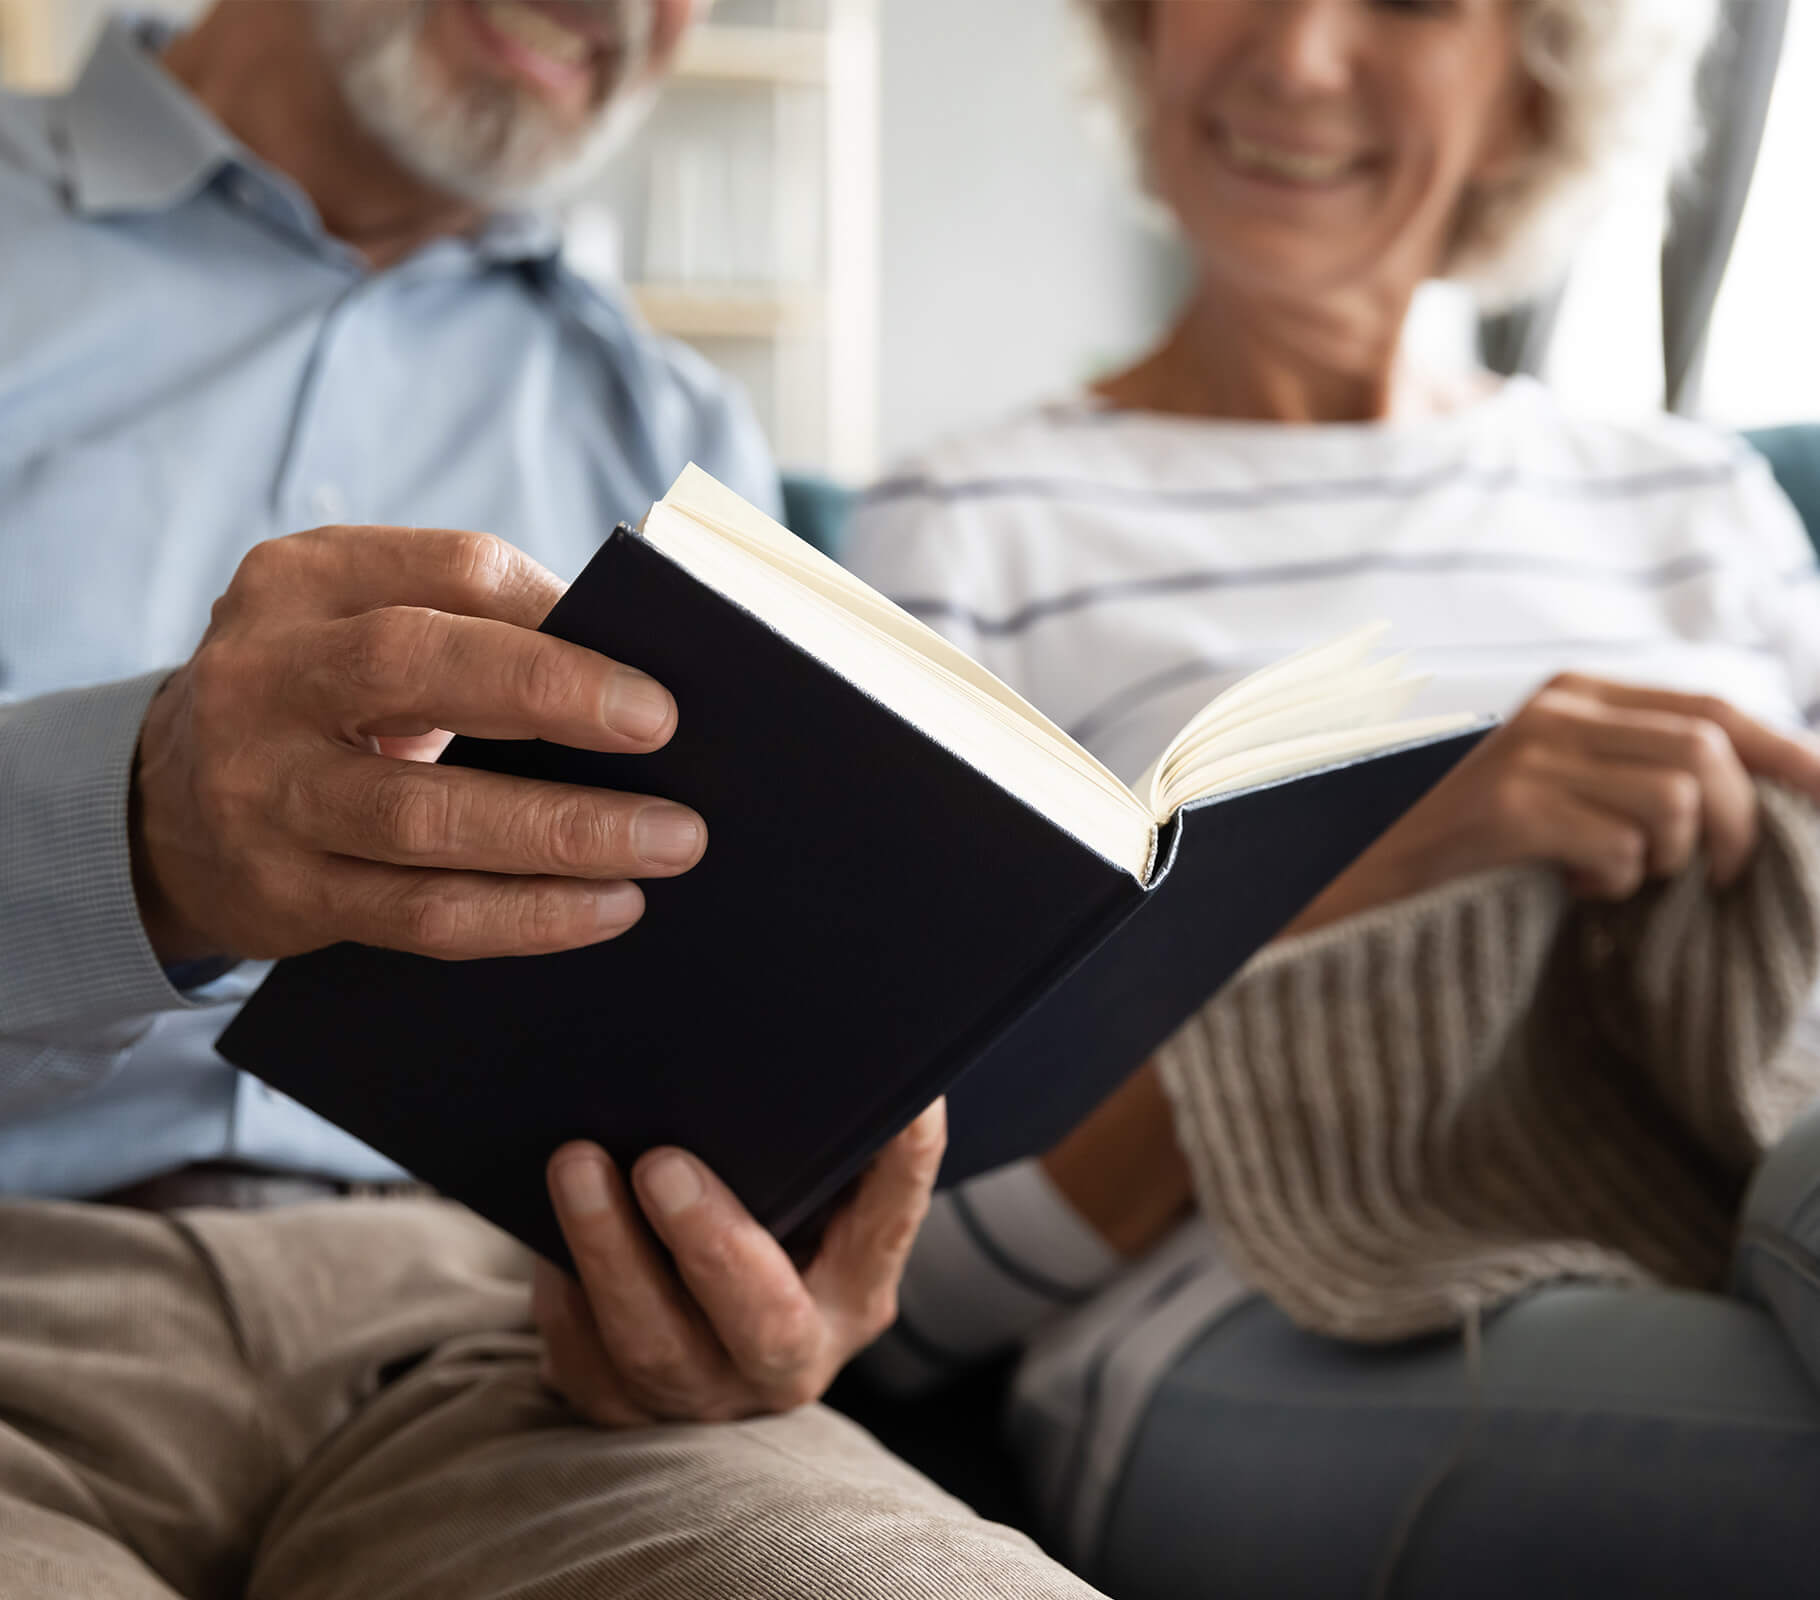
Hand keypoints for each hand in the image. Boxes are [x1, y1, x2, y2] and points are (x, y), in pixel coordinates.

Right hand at [132, 525, 705, 962]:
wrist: (172, 805)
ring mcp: (263, 789)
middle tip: (661, 729)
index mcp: (305, 579)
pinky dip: (526, 914)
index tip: (651, 668)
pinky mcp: (283, 890)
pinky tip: (605, 907)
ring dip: (561, 832)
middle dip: (551, 696)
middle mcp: (267, 673)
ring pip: (424, 814)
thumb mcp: (363, 622)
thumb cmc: (326, 697)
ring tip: (667, 841)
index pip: (450, 572)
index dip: (557, 616)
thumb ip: (479, 625)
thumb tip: (640, 674)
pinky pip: (420, 911)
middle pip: (414, 667)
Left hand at [533, 1101, 945, 1424]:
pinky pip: (586, 1365)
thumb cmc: (753, 1225)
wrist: (681, 1334)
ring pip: (657, 1346)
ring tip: (575, 1165)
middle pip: (764, 1321)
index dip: (906, 1155)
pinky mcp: (623, 1409)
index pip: (893, 1215)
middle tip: (662, 1164)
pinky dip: (566, 1299)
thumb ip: (810, 1144)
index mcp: (856, 1287)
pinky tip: (547, 1239)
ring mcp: (706, 1393)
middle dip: (712, 1244)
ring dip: (611, 1252)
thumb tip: (805, 1036)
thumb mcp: (800, 1196)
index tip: (900, 1092)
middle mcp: (792, 1355)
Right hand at [1294, 675, 1819, 928]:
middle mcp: (1553, 710)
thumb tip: (1745, 797)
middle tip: (1721, 881)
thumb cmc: (1458, 848)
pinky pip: (1621, 847)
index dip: (1789, 753)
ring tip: (1619, 881)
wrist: (1345, 875)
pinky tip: (1572, 890)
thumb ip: (1625, 774)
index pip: (1712, 707)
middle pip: (1708, 750)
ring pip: (1677, 800)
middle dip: (1741, 826)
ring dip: (1670, 862)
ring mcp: (1527, 755)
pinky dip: (1614, 883)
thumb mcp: (1550, 791)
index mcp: (1570, 696)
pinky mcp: (1507, 809)